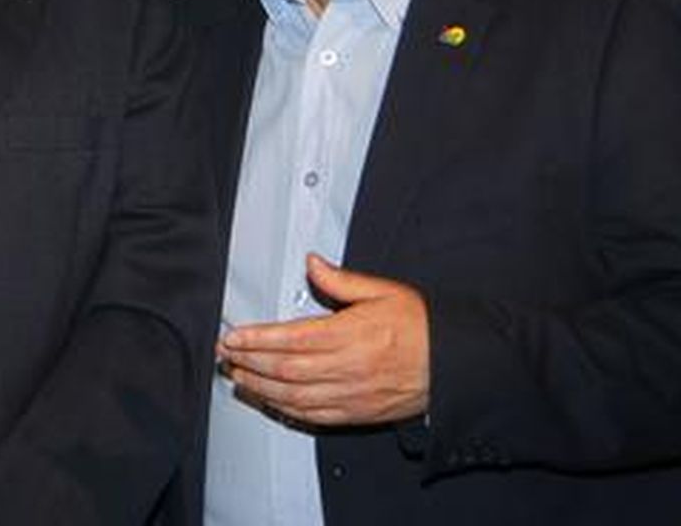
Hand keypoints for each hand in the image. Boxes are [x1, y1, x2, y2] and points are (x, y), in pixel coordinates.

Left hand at [217, 254, 429, 426]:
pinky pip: (313, 417)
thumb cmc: (423, 327)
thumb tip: (313, 263)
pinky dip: (286, 410)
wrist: (455, 365)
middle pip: (284, 370)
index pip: (290, 339)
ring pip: (293, 397)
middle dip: (249, 363)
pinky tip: (271, 401)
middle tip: (225, 355)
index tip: (233, 336)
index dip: (256, 340)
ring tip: (239, 376)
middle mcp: (347, 368)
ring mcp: (351, 395)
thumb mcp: (384, 292)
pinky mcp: (357, 414)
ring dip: (260, 388)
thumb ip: (342, 281)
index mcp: (350, 335)